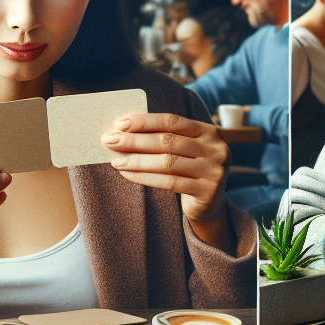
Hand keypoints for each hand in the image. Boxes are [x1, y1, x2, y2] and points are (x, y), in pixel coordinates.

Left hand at [104, 113, 229, 222]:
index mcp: (209, 132)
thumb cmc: (188, 170)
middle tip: (109, 140)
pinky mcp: (207, 191)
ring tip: (115, 160)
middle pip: (168, 141)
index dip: (144, 121)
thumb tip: (122, 130)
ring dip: (137, 160)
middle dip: (134, 140)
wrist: (209, 204)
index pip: (172, 121)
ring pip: (167, 162)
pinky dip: (145, 178)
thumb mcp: (184, 149)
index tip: (119, 124)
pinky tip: (128, 174)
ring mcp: (214, 171)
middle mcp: (215, 149)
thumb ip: (165, 137)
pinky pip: (169, 183)